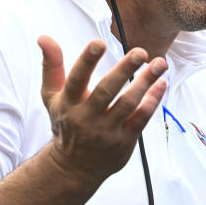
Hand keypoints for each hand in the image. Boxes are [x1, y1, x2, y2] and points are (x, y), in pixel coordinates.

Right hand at [37, 36, 166, 190]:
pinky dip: (152, 100)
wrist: (74, 167)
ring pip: (128, 104)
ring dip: (146, 83)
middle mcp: (86, 117)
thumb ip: (51, 66)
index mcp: (68, 103)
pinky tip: (161, 83)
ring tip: (159, 64)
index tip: (99, 43)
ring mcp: (106, 130)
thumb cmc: (66, 123)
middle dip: (124, 70)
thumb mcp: (52, 97)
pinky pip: (141, 118)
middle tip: (140, 52)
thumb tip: (44, 37)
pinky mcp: (124, 140)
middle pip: (106, 91)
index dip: (87, 61)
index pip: (76, 79)